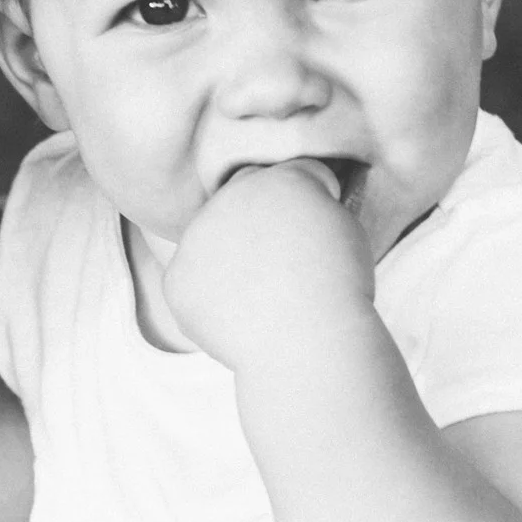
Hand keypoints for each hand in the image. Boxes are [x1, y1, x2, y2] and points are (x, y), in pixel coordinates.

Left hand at [164, 159, 377, 374]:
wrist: (306, 344)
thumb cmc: (338, 291)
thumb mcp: (345, 228)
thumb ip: (313, 204)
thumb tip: (294, 208)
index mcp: (281, 179)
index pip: (292, 177)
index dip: (311, 202)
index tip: (319, 234)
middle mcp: (232, 197)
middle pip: (245, 195)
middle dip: (261, 217)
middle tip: (284, 262)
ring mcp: (197, 236)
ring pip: (212, 236)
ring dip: (230, 253)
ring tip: (262, 294)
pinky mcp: (176, 277)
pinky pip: (191, 279)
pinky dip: (209, 295)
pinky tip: (238, 315)